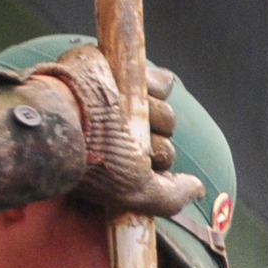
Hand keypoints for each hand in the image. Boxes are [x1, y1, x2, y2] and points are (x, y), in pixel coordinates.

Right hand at [34, 44, 204, 218]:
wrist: (69, 118)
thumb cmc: (98, 161)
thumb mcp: (134, 193)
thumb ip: (170, 196)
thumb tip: (198, 189)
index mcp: (123, 155)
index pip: (163, 156)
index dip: (158, 160)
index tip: (135, 164)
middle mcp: (123, 128)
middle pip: (167, 134)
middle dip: (154, 139)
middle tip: (124, 138)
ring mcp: (124, 100)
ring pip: (167, 112)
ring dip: (153, 115)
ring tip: (121, 115)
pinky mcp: (124, 71)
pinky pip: (164, 82)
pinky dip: (155, 87)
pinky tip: (131, 91)